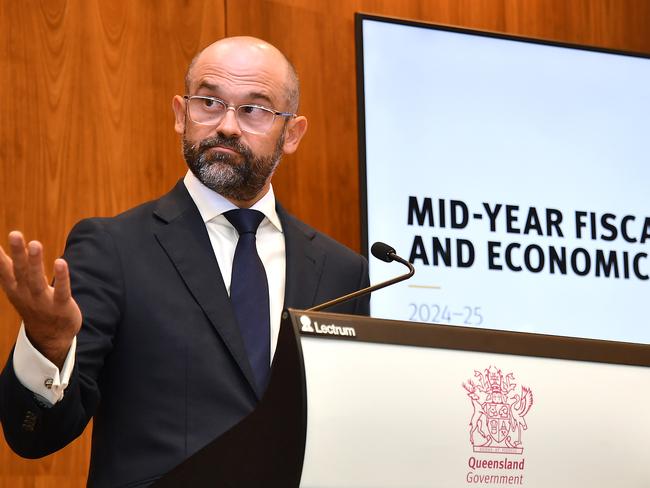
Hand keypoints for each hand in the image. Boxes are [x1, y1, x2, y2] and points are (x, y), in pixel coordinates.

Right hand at [0, 231, 81, 368]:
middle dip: (18, 253)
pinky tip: (61, 262)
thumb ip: (8, 269)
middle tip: (15, 234)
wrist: (50, 337)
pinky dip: (62, 277)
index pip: (5, 271)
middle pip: (21, 271)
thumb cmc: (33, 305)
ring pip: (37, 280)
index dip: (0, 257)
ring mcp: (43, 301)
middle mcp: (26, 294)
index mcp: (15, 289)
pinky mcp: (61, 305)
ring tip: (35, 244)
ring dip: (36, 262)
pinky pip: (61, 290)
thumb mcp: (17, 288)